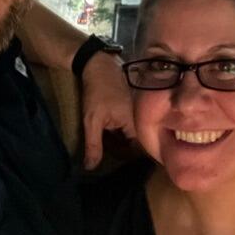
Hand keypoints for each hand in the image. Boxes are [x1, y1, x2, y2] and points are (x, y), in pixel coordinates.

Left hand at [80, 51, 134, 169]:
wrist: (98, 65)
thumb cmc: (97, 92)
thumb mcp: (91, 120)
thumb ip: (93, 145)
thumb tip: (90, 168)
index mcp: (137, 125)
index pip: (138, 153)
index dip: (126, 161)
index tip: (115, 167)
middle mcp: (143, 119)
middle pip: (136, 145)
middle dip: (123, 151)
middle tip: (107, 155)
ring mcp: (140, 113)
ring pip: (133, 135)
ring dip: (122, 141)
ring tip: (108, 145)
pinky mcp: (135, 108)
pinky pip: (131, 126)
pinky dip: (122, 131)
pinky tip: (110, 132)